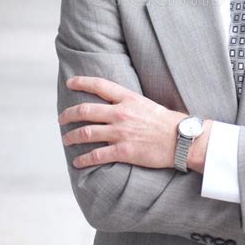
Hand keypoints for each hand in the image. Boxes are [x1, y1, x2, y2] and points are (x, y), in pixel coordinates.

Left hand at [59, 76, 191, 169]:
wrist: (182, 140)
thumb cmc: (167, 122)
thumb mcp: (147, 104)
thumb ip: (129, 103)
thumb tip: (115, 104)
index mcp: (128, 98)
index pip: (99, 85)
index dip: (81, 82)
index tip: (70, 83)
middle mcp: (120, 113)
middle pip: (85, 111)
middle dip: (68, 115)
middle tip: (61, 119)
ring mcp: (120, 133)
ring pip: (86, 133)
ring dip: (71, 137)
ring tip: (66, 139)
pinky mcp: (123, 151)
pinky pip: (97, 155)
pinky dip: (83, 159)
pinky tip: (77, 162)